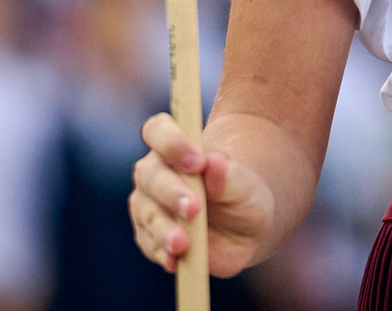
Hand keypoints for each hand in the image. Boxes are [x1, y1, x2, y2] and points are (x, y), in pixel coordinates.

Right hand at [129, 112, 277, 276]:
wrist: (243, 227)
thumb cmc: (241, 193)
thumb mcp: (244, 184)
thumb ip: (228, 175)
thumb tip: (213, 162)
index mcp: (175, 146)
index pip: (158, 131)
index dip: (172, 142)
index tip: (197, 160)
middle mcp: (154, 173)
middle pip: (150, 175)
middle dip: (172, 192)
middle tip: (193, 208)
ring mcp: (148, 205)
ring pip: (147, 213)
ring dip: (164, 228)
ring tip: (182, 243)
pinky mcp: (149, 237)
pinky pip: (150, 244)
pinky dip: (162, 252)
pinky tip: (174, 261)